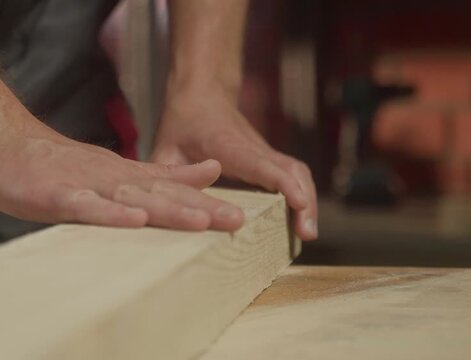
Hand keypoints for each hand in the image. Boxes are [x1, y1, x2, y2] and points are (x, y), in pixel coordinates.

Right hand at [0, 122, 244, 230]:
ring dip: (167, 208)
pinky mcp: (57, 195)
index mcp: (124, 176)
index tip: (242, 216)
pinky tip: (134, 218)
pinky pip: (86, 205)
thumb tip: (204, 172)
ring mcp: (85, 185)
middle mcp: (112, 178)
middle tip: (238, 220)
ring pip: (132, 198)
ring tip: (202, 220)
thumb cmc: (55, 164)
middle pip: (161, 195)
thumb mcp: (113, 168)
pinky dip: (111, 211)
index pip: (171, 189)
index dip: (206, 201)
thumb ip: (156, 175)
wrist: (2, 141)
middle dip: (201, 208)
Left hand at [152, 90, 317, 239]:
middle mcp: (254, 147)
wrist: (201, 93)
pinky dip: (301, 194)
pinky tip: (299, 218)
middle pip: (292, 170)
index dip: (284, 184)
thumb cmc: (183, 121)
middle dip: (305, 201)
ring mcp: (264, 152)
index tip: (298, 204)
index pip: (263, 165)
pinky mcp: (267, 158)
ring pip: (297, 172)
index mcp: (229, 146)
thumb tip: (163, 210)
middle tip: (307, 233)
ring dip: (307, 200)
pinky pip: (292, 175)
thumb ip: (165, 177)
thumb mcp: (165, 148)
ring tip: (307, 232)